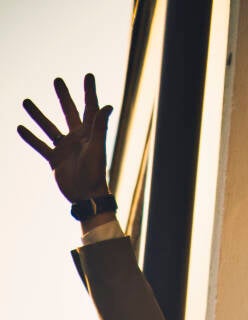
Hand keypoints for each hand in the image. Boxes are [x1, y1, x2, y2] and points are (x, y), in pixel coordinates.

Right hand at [17, 75, 111, 203]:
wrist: (86, 197)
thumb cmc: (96, 173)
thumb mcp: (97, 147)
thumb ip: (100, 126)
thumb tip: (108, 106)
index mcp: (90, 134)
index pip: (90, 108)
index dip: (90, 92)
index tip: (88, 76)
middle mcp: (77, 139)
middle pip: (69, 112)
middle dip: (64, 97)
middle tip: (57, 80)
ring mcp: (65, 148)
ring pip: (49, 127)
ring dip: (38, 115)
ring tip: (25, 101)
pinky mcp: (55, 159)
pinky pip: (40, 145)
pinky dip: (30, 137)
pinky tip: (20, 127)